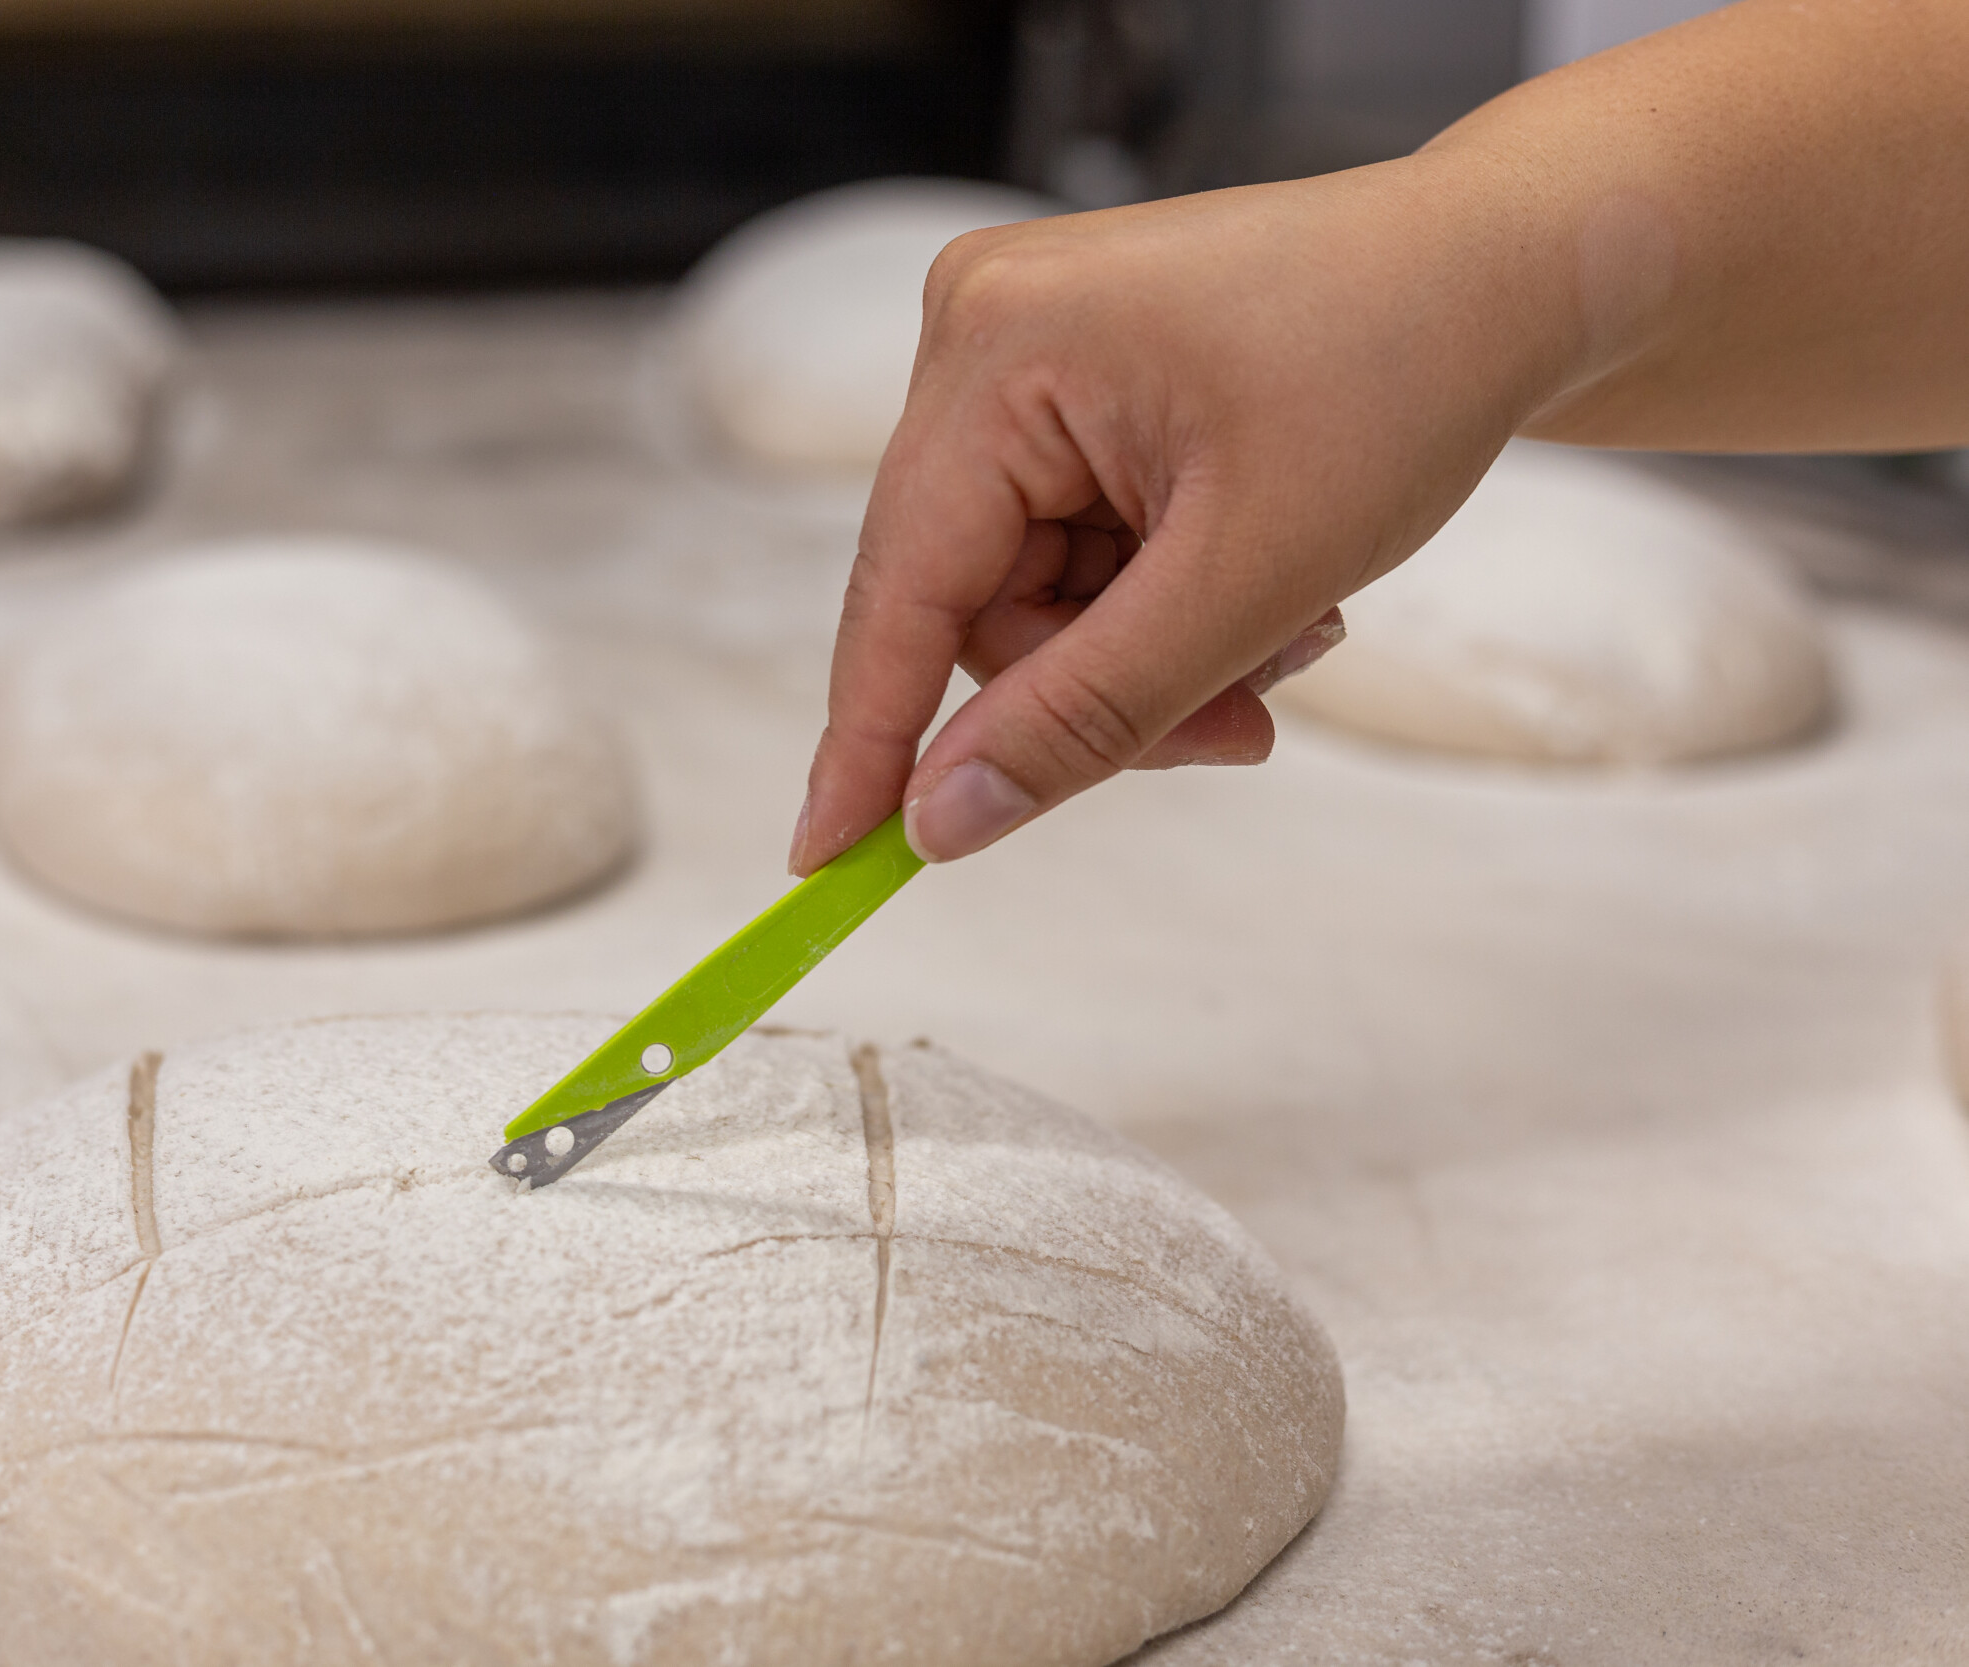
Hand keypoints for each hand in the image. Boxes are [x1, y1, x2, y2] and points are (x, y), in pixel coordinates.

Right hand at [788, 156, 1569, 872]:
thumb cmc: (1403, 372)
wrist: (1510, 267)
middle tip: (1240, 734)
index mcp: (1000, 347)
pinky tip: (1262, 581)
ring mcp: (1020, 346)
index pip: (900, 589)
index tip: (823, 866)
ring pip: (1029, 590)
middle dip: (1102, 690)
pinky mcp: (1067, 374)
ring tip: (1289, 637)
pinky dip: (1158, 597)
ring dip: (1149, 652)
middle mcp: (980, 329)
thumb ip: (1083, 715)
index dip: (866, 742)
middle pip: (975, 603)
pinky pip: (1066, 544)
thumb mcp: (1248, 578)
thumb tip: (938, 824)